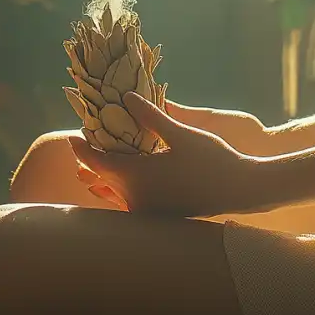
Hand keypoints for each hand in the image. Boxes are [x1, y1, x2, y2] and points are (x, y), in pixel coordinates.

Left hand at [69, 93, 259, 217]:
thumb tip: (127, 97)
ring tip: (105, 157)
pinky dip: (122, 187)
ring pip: (116, 193)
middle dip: (93, 160)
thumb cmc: (211, 160)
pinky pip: (130, 202)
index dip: (83, 149)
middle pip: (104, 179)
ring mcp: (148, 212)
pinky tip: (130, 176)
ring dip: (107, 175)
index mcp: (137, 178)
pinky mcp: (160, 216)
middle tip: (89, 140)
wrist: (241, 190)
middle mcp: (137, 200)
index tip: (73, 136)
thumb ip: (151, 116)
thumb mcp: (180, 133)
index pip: (97, 163)